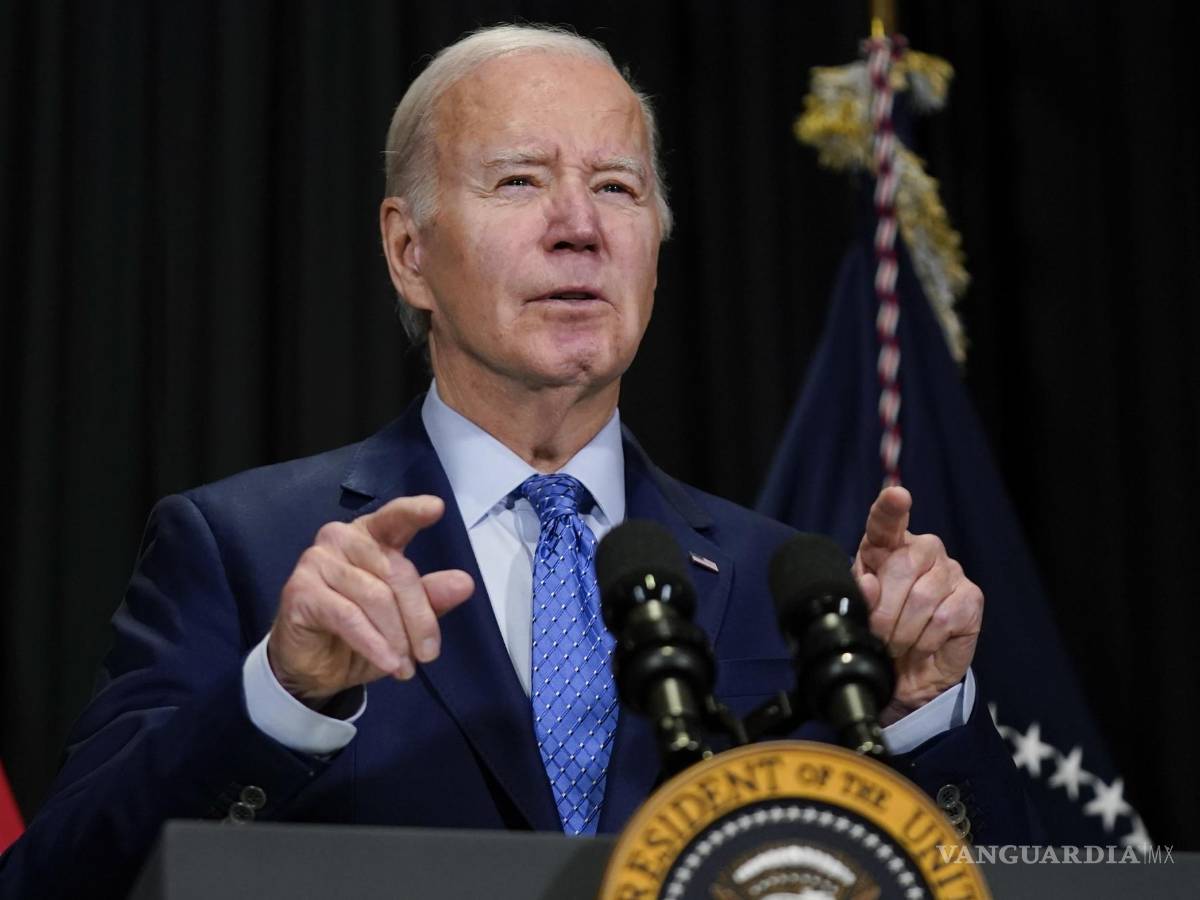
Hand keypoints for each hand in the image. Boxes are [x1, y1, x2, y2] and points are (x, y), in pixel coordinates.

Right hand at [268, 495, 473, 705]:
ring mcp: (317, 561)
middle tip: (429, 653)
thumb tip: (464, 584)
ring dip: (396, 638)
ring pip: (375, 597)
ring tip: (406, 666)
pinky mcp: (300, 591)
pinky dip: (373, 643)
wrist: (313, 667)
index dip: (413, 512)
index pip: (393, 519)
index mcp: (371, 535)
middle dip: (419, 617)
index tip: (437, 507)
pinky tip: (388, 663)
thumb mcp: (403, 619)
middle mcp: (341, 539)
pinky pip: (348, 616)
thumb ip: (430, 598)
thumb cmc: (361, 633)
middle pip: (395, 571)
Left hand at [852, 486, 982, 725]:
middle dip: (885, 610)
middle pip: (903, 566)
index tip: (896, 496)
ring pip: (923, 597)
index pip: (887, 520)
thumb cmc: (880, 630)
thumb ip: (860, 596)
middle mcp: (923, 550)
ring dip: (903, 631)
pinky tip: (923, 644)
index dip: (891, 508)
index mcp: (887, 545)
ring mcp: (950, 571)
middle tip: (880, 635)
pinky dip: (927, 639)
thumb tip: (870, 585)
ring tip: (897, 644)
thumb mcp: (860, 611)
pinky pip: (944, 618)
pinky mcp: (971, 597)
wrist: (908, 670)